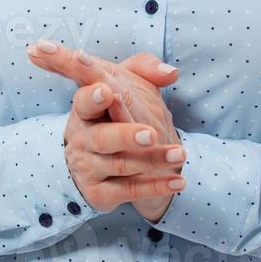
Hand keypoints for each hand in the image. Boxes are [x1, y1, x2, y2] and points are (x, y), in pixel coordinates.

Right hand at [28, 41, 186, 221]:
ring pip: (121, 165)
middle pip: (102, 138)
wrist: (98, 163)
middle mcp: (81, 140)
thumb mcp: (125, 84)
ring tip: (179, 154)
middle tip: (152, 134)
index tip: (107, 92)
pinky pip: (130, 190)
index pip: (84, 101)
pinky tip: (178, 182)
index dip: (93, 98)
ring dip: (153, 160)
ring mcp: (88, 167)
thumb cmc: (114, 115)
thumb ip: (145, 68)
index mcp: (84, 111)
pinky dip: (155, 187)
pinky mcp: (99, 193)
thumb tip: (171, 72)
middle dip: (126, 135)